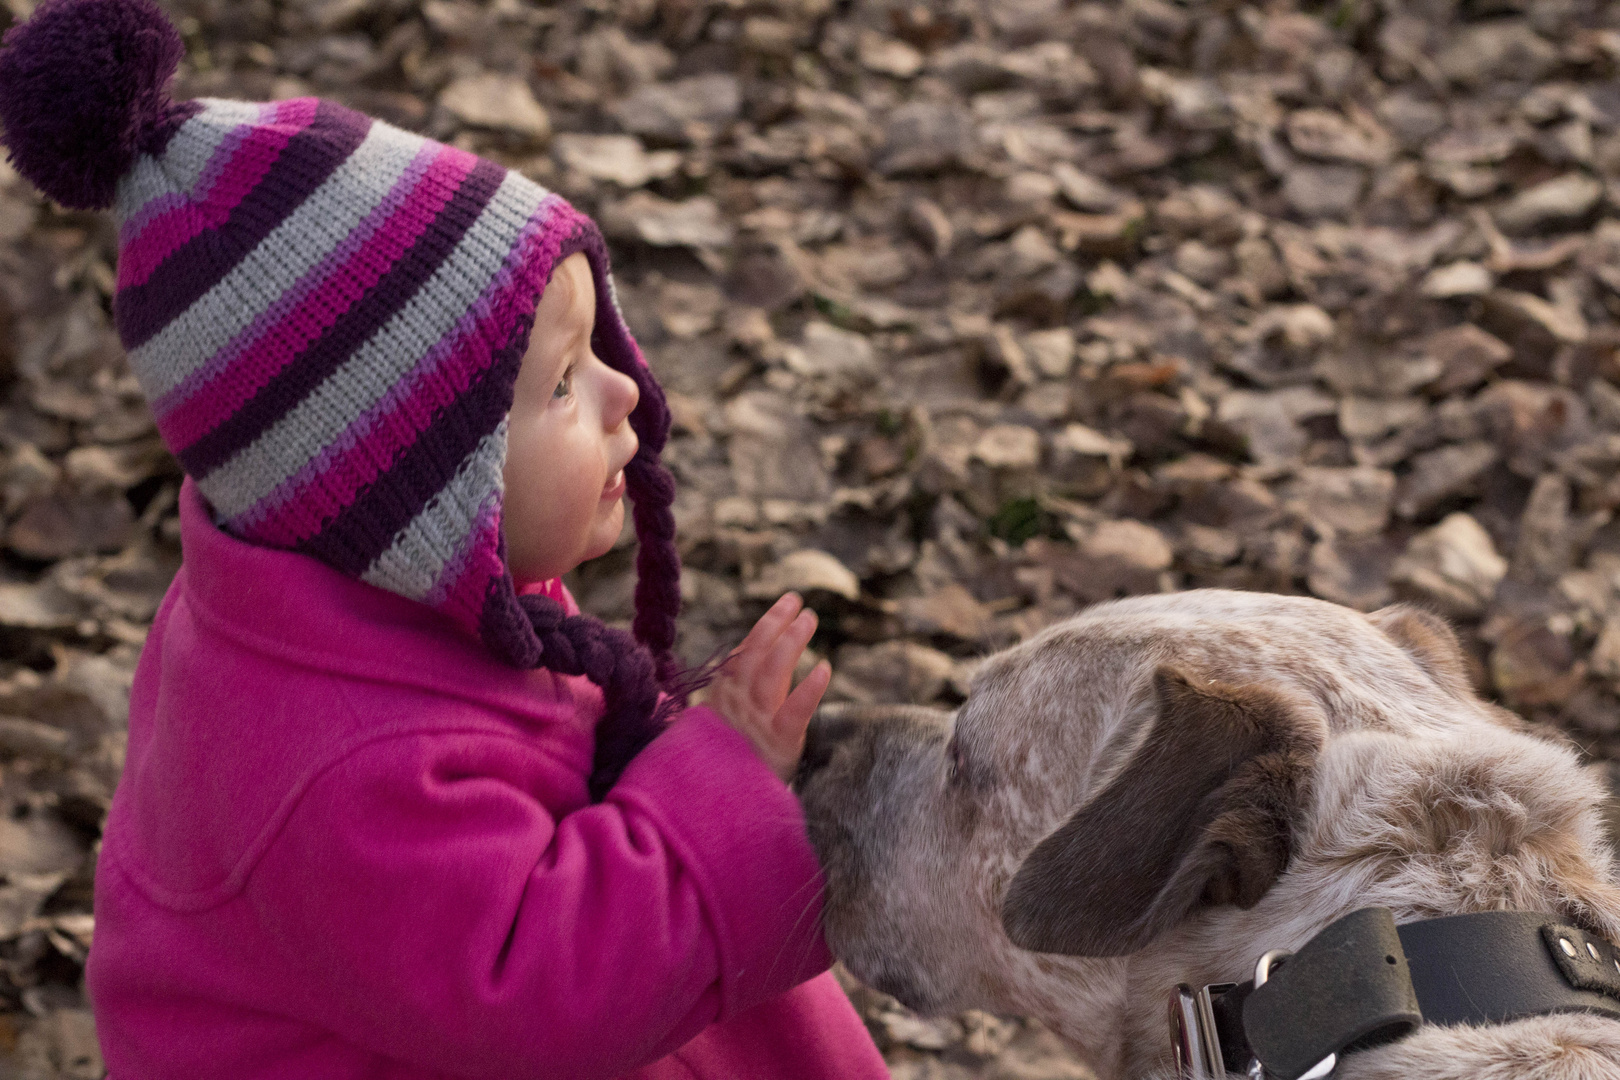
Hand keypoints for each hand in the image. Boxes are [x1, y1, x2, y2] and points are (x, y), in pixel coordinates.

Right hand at [705, 593, 831, 781]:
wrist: (710, 810)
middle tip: (797, 601)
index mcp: (720, 700)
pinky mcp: (777, 744)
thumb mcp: (713, 732)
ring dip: (792, 640)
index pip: (743, 656)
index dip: (763, 630)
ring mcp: (755, 722)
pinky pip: (795, 710)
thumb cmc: (715, 770)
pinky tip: (824, 667)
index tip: (782, 609)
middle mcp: (736, 704)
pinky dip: (810, 688)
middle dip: (776, 623)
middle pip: (756, 654)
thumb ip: (733, 701)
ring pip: (773, 670)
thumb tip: (748, 674)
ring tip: (809, 618)